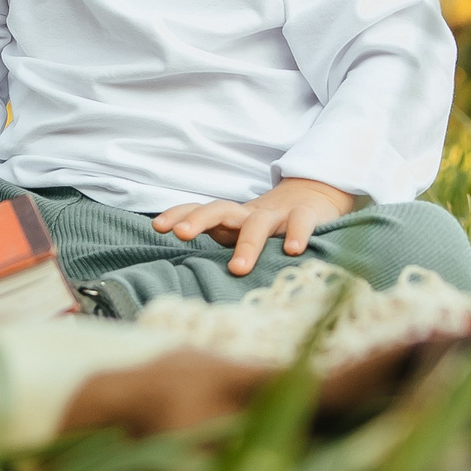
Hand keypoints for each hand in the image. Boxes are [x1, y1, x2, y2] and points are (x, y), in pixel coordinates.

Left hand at [151, 177, 353, 276]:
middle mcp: (248, 214)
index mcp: (230, 219)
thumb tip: (181, 273)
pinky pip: (300, 221)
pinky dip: (297, 233)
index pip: (199, 211)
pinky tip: (293, 250)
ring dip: (248, 244)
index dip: (179, 215)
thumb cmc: (267, 226)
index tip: (158, 226)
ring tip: (238, 268)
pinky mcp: (306, 215)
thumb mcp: (239, 233)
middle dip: (199, 220)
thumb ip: (217, 244)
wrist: (312, 197)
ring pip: (258, 223)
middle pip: (220, 210)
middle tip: (181, 234)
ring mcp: (277, 215)